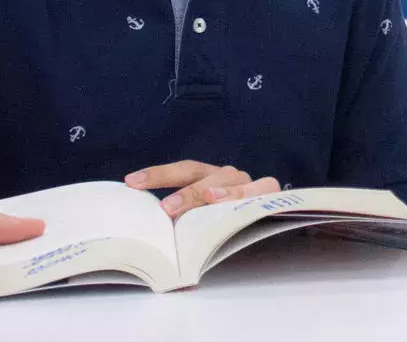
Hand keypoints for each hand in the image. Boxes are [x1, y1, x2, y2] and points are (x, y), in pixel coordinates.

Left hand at [124, 160, 280, 218]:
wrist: (275, 221)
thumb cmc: (228, 225)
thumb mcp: (201, 221)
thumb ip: (183, 222)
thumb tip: (151, 236)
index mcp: (209, 177)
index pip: (182, 170)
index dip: (158, 174)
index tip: (131, 181)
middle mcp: (229, 176)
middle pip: (203, 172)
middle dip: (183, 187)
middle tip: (166, 207)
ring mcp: (250, 183)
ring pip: (233, 181)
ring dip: (219, 191)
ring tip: (209, 197)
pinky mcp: (271, 194)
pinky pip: (263, 192)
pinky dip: (250, 197)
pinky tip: (241, 205)